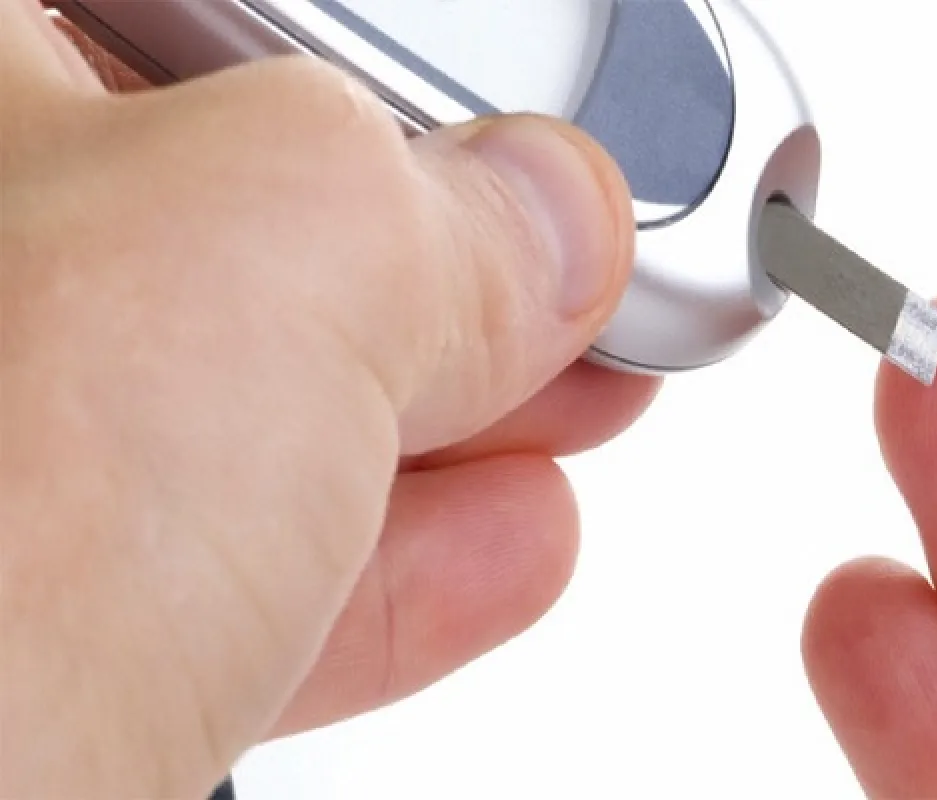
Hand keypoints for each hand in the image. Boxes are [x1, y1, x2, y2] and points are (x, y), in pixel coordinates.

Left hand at [1, 3, 658, 795]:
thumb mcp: (284, 249)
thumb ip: (454, 204)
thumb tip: (551, 218)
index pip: (214, 47)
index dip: (404, 105)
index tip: (525, 176)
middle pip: (241, 241)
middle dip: (449, 283)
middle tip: (572, 302)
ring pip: (244, 420)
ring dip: (445, 429)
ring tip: (574, 418)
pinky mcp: (16, 629)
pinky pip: (227, 570)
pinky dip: (383, 563)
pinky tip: (503, 547)